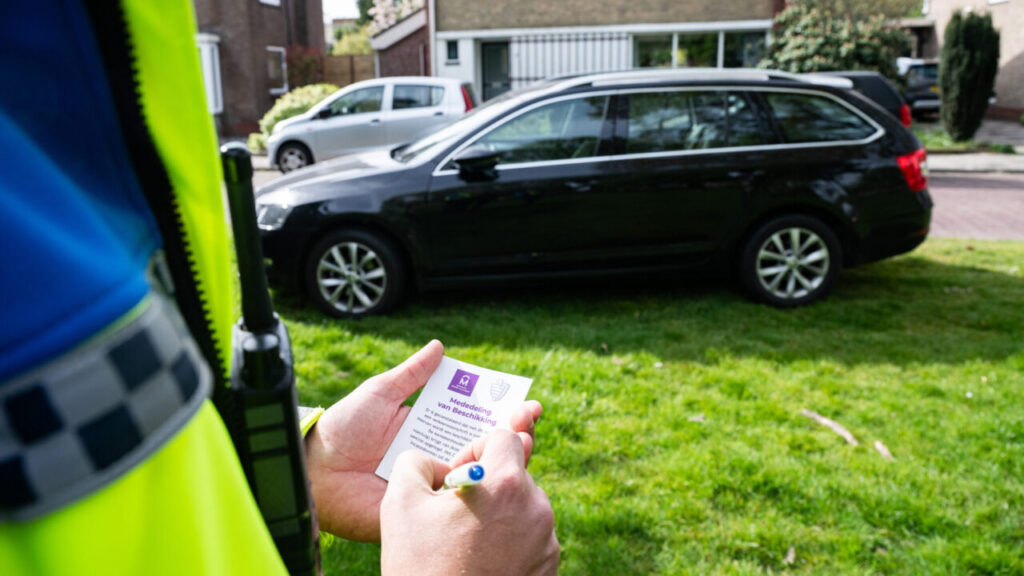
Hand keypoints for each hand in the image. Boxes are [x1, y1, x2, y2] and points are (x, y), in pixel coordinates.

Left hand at [304, 340, 542, 540]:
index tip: (525, 404)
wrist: (316, 471)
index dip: (500, 413)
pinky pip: (455, 501)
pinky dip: (478, 488)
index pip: (472, 420)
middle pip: (482, 447)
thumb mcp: (379, 393)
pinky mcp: (424, 509)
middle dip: (511, 435)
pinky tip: (496, 474)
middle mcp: (434, 457)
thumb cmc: (341, 430)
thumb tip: (439, 346)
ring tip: (524, 442)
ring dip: (502, 459)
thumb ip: (411, 374)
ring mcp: (431, 484)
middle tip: (530, 422)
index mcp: (426, 429)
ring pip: (476, 473)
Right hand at [380, 429, 559, 575]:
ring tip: (466, 540)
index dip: (476, 448)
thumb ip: (415, 462)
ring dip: (499, 511)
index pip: (505, 437)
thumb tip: (434, 462)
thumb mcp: (399, 504)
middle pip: (516, 472)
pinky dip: (510, 540)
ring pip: (524, 505)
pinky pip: (531, 536)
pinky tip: (481, 559)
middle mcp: (537, 508)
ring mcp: (547, 540)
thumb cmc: (421, 566)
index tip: (456, 476)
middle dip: (488, 483)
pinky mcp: (549, 567)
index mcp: (506, 484)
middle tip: (457, 511)